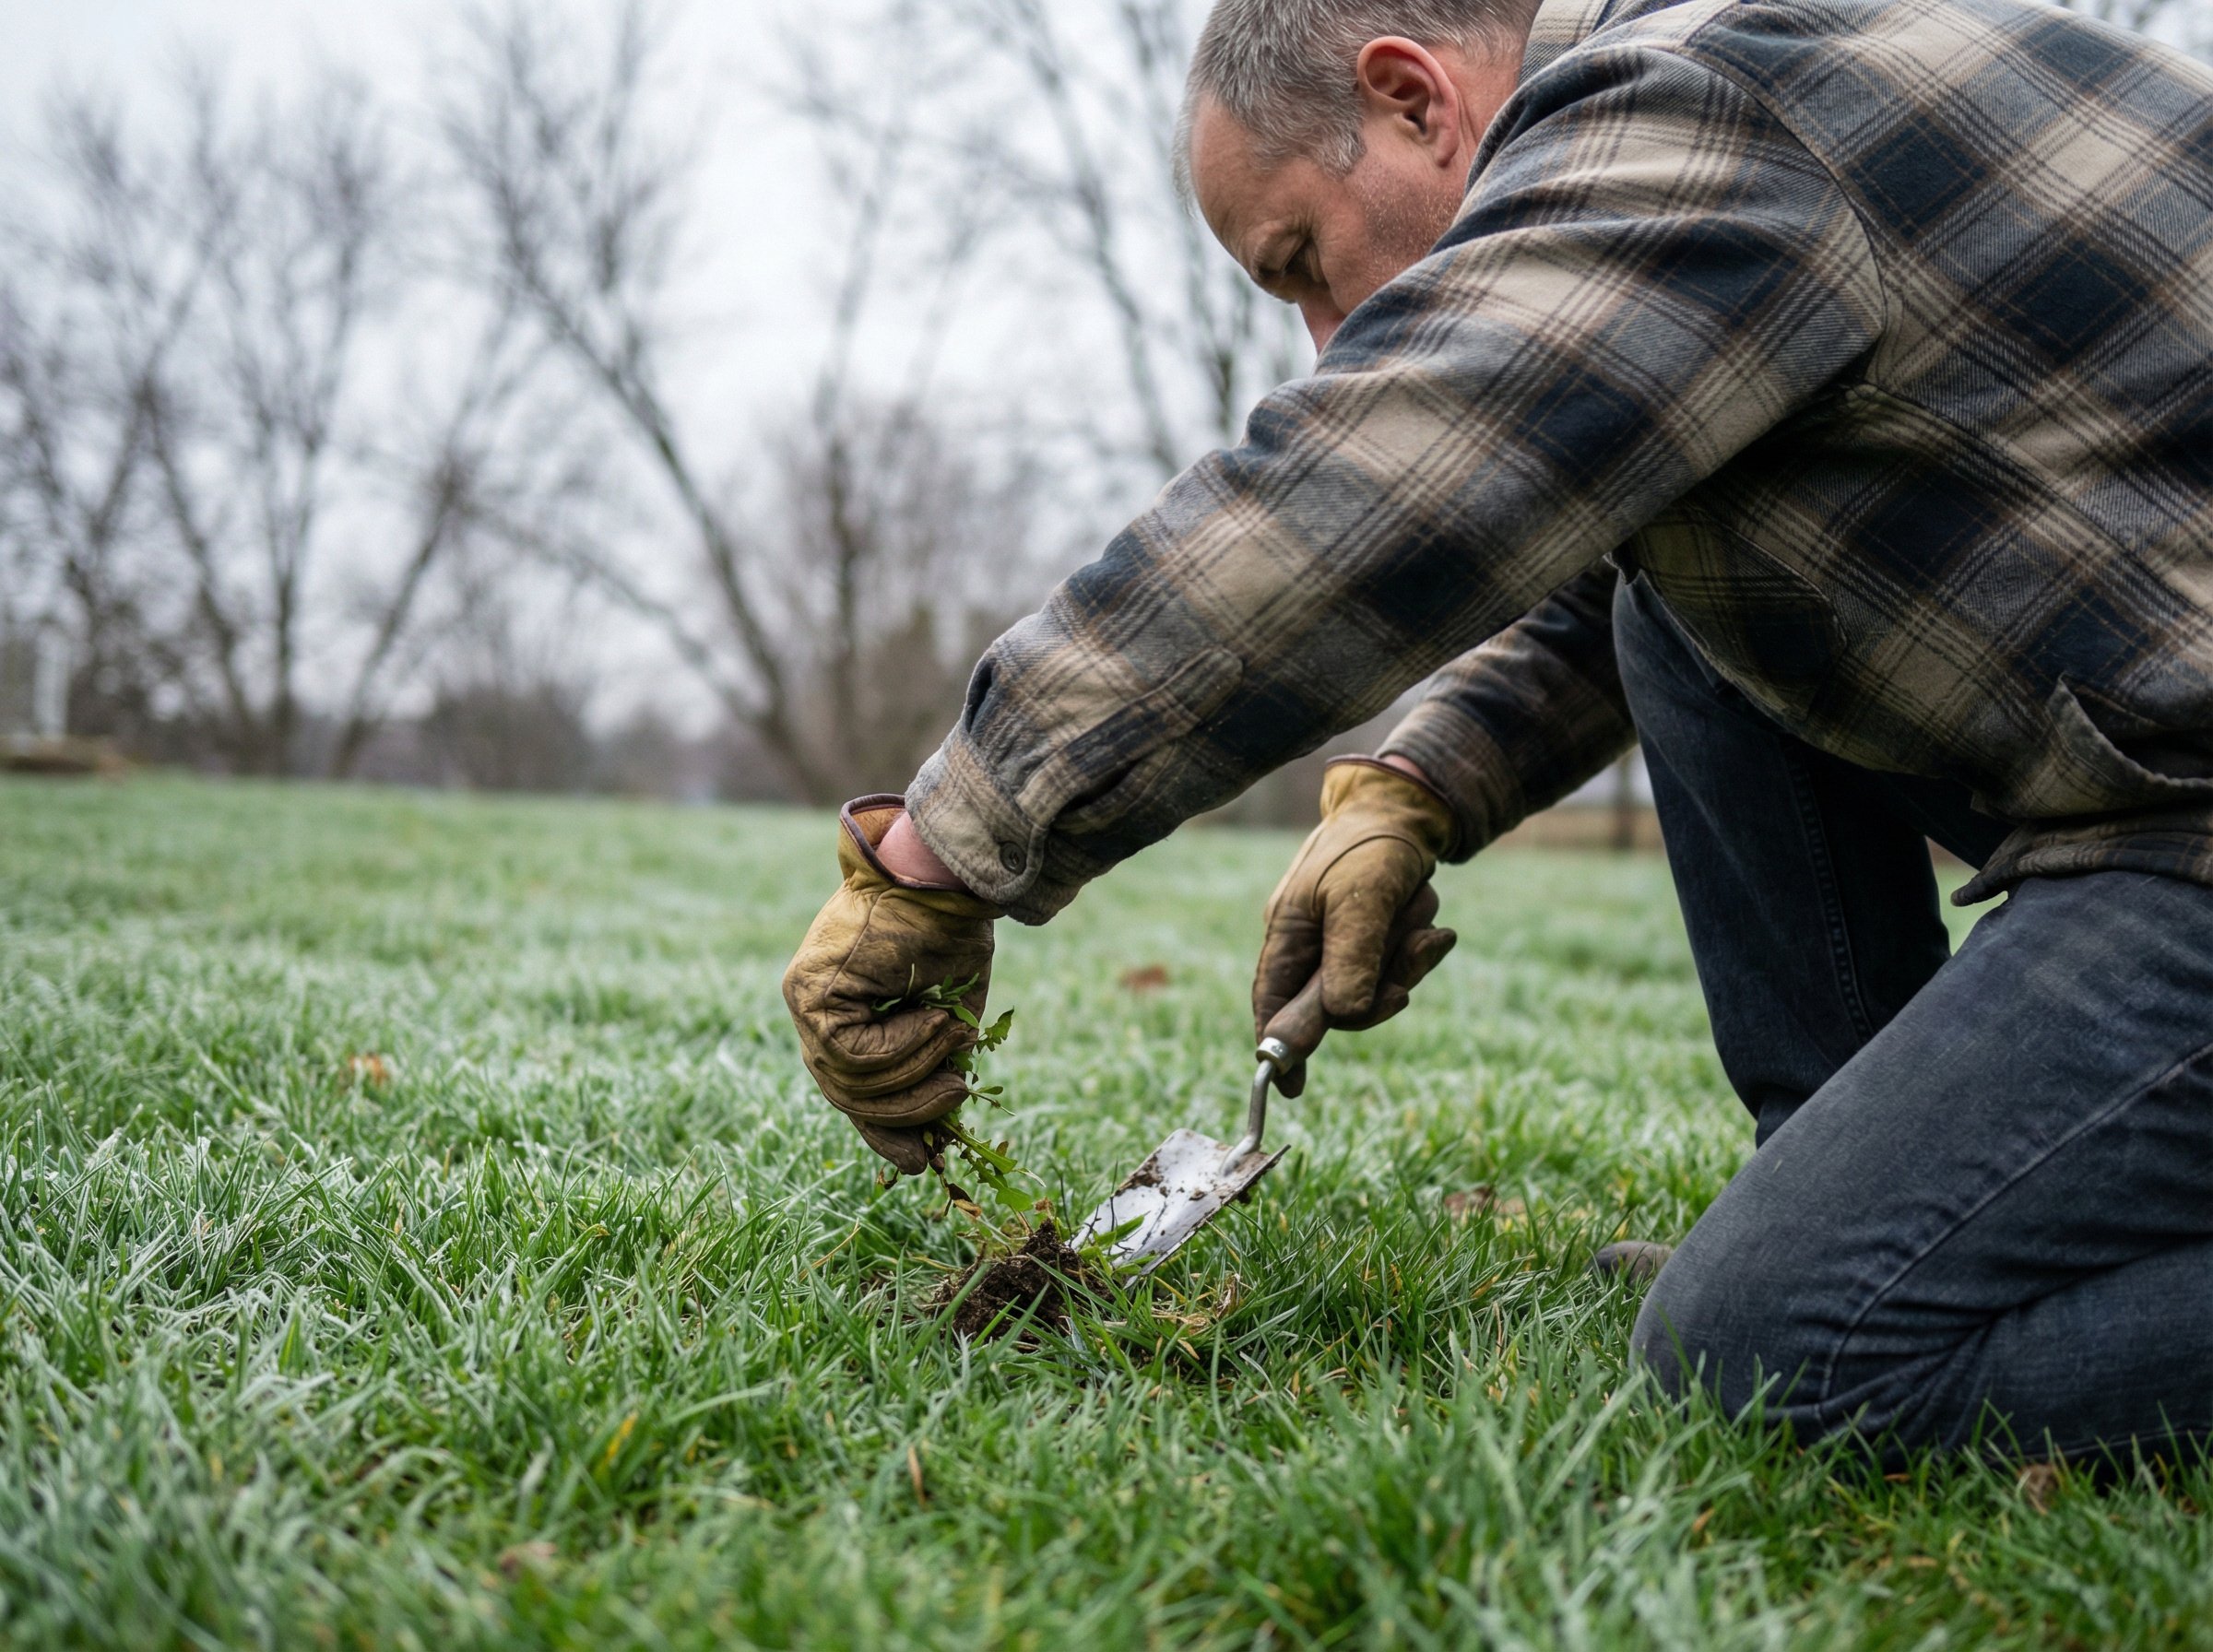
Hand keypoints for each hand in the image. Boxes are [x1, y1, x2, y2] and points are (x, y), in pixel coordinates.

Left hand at [782, 797, 1000, 1173]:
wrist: (944, 878)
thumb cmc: (950, 935)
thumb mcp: (945, 1018)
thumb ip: (930, 1066)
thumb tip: (937, 1131)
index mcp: (840, 1012)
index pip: (851, 1087)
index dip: (884, 1129)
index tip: (920, 1162)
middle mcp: (811, 1009)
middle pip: (846, 1093)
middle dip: (904, 1110)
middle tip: (955, 1097)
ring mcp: (803, 1000)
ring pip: (851, 1081)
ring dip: (915, 1069)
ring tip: (954, 1037)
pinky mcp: (808, 992)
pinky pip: (853, 1055)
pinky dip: (904, 1046)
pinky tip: (936, 1019)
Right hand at [1254, 758, 1459, 1094]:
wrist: (1412, 804)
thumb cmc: (1374, 844)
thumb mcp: (1360, 902)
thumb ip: (1350, 960)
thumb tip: (1342, 1016)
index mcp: (1289, 930)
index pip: (1272, 1000)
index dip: (1277, 1045)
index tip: (1287, 1090)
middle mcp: (1310, 938)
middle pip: (1335, 1001)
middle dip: (1378, 988)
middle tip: (1406, 975)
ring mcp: (1343, 936)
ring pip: (1374, 982)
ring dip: (1405, 959)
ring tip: (1423, 925)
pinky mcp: (1374, 930)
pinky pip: (1397, 962)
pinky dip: (1418, 946)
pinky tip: (1434, 929)